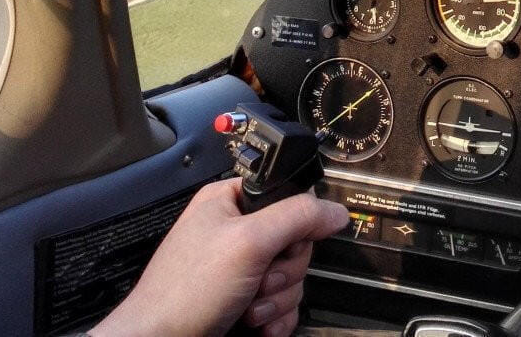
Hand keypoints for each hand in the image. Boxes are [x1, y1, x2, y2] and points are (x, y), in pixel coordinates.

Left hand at [90, 179, 350, 336]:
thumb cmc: (185, 291)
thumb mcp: (248, 242)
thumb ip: (298, 218)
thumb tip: (335, 210)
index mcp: (230, 202)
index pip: (289, 198)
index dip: (295, 225)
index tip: (286, 244)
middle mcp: (235, 232)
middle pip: (295, 243)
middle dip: (284, 272)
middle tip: (259, 280)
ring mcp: (239, 269)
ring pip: (291, 277)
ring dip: (277, 299)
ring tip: (250, 307)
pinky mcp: (243, 299)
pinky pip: (282, 303)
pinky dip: (275, 316)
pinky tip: (257, 323)